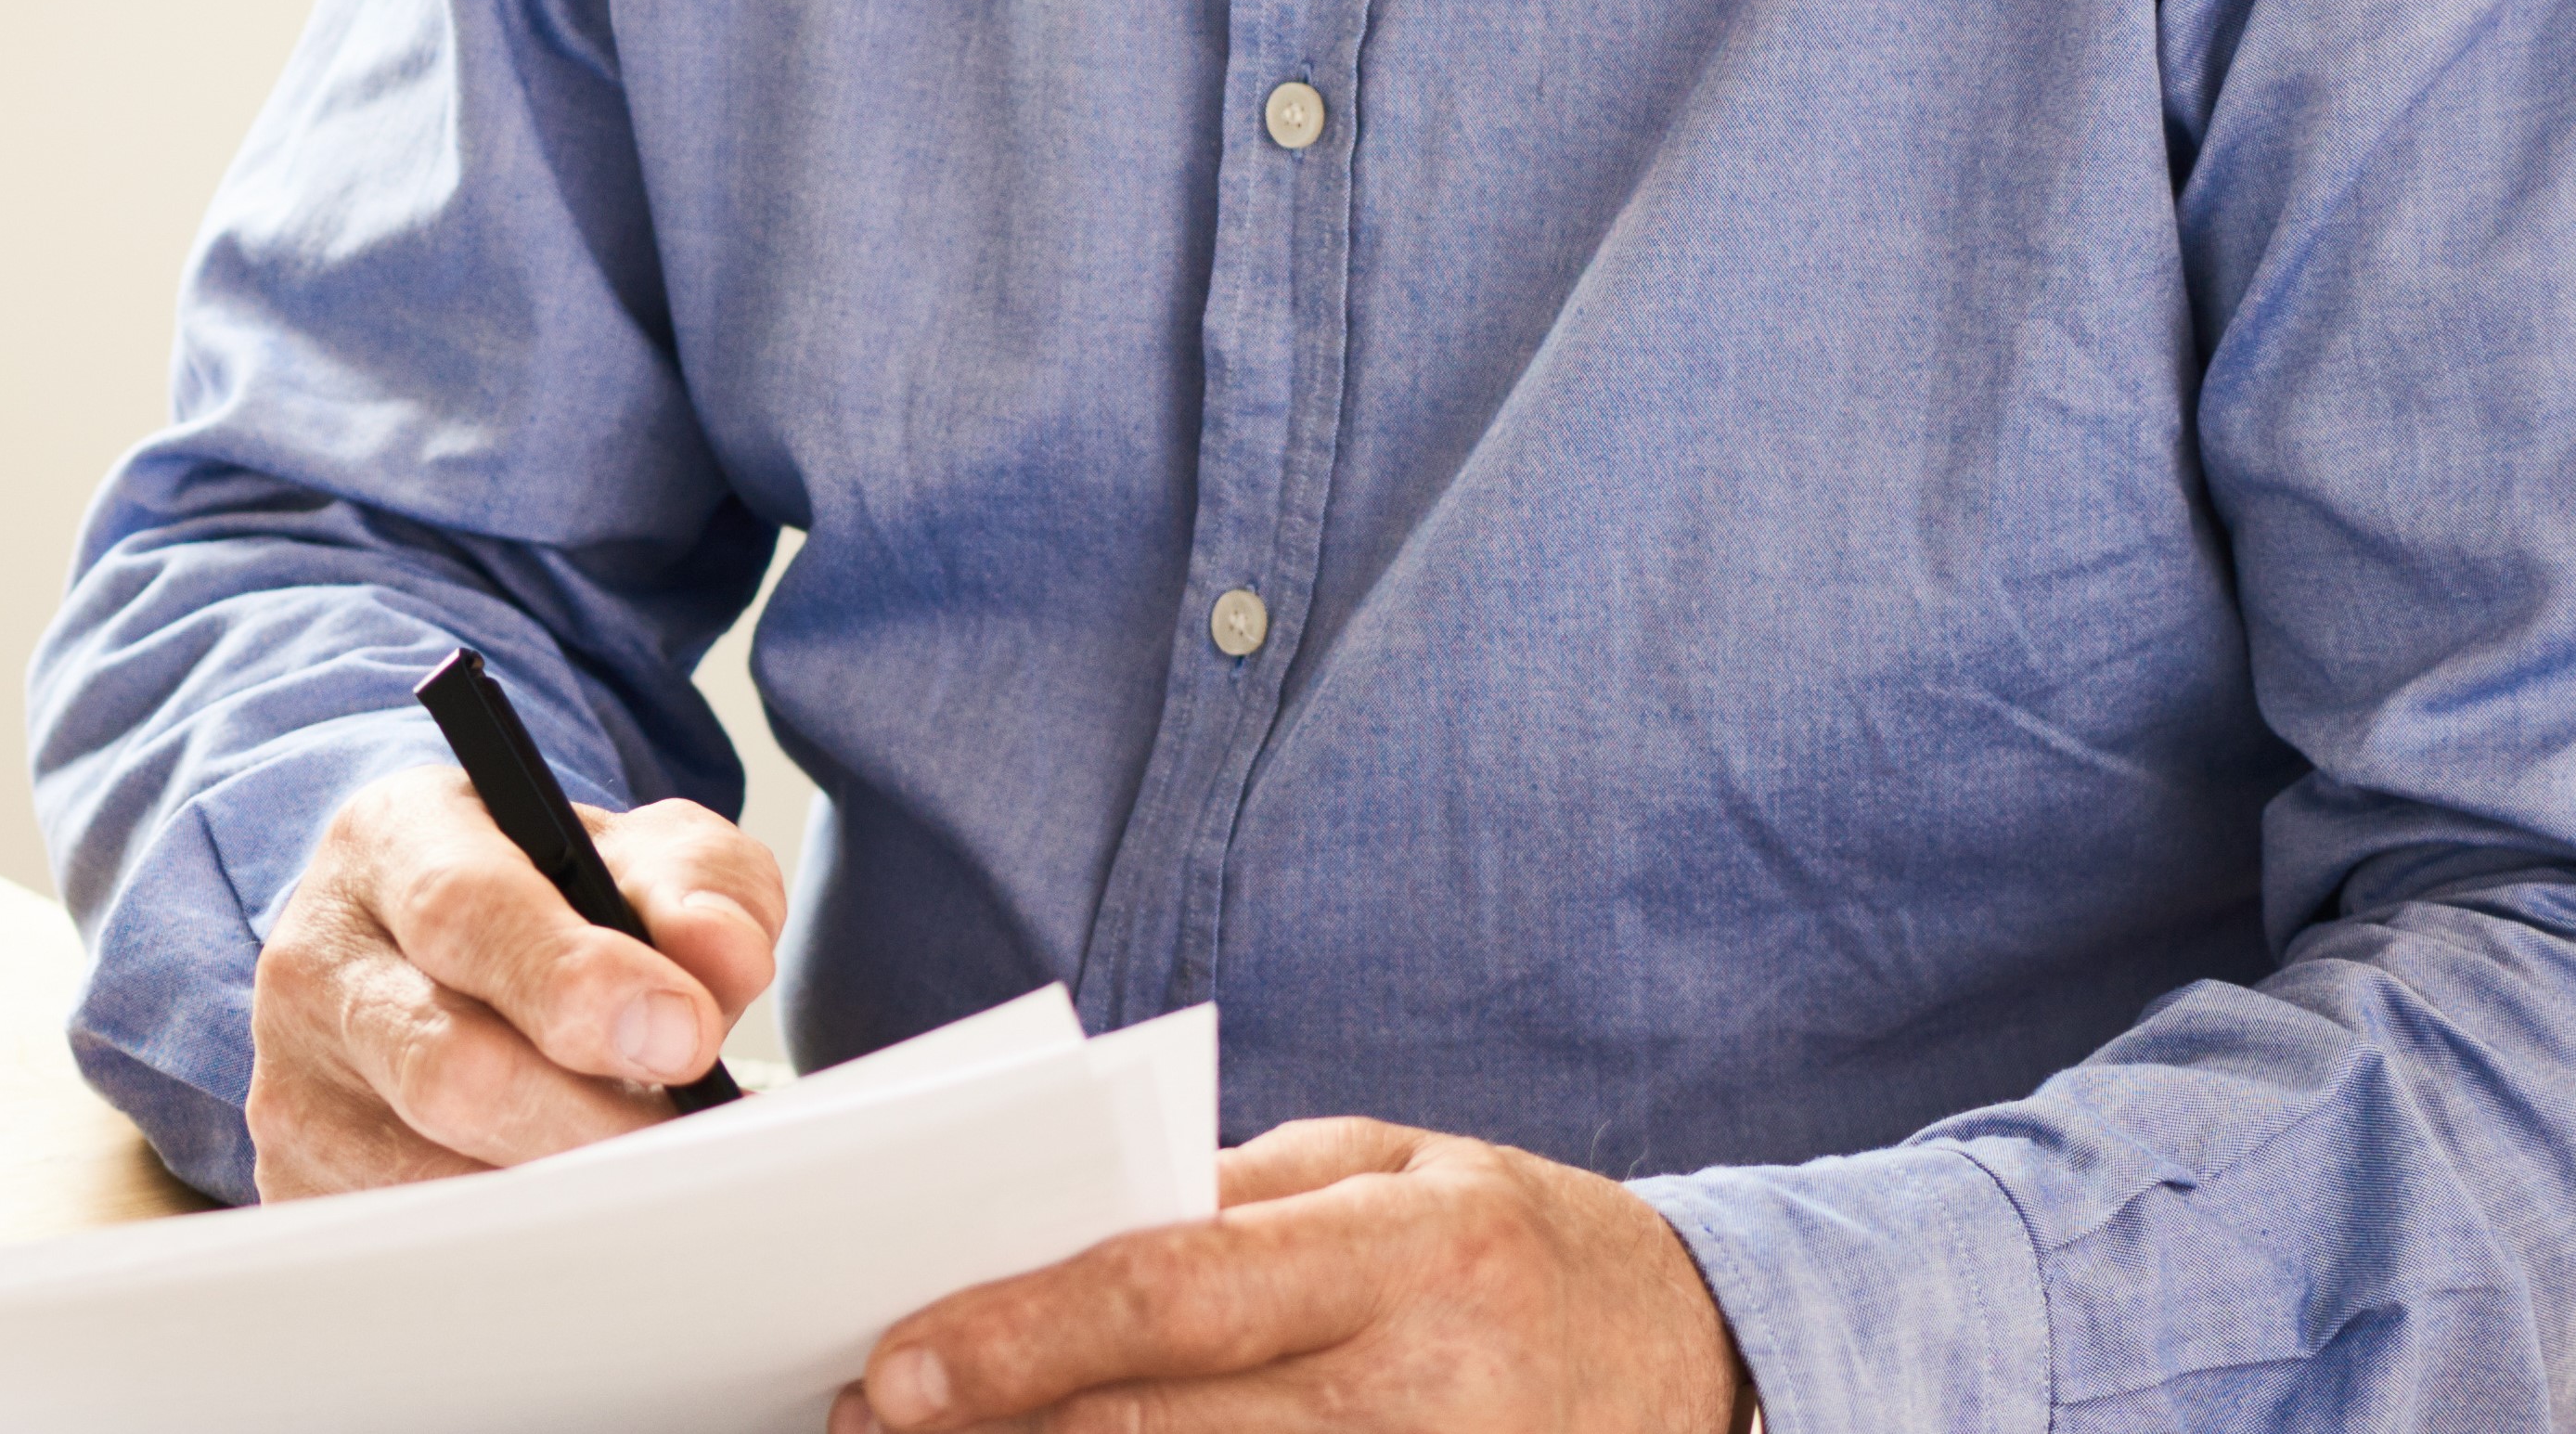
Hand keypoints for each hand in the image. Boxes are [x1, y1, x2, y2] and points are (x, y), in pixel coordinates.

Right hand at [246, 763, 782, 1197]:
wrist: (433, 953)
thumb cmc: (544, 899)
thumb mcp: (632, 856)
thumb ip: (696, 887)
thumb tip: (723, 959)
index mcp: (392, 844)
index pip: (462, 911)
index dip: (578, 982)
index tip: (685, 1034)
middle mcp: (319, 962)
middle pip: (449, 1070)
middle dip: (592, 1117)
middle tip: (690, 1136)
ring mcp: (296, 1085)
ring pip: (437, 1181)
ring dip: (566, 1190)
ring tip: (644, 1166)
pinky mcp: (298, 1186)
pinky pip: (419, 1248)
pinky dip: (519, 1245)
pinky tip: (575, 1210)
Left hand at [830, 1118, 1749, 1433]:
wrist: (1704, 1355)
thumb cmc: (1513, 1239)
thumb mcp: (1392, 1168)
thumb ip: (1233, 1198)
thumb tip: (1054, 1236)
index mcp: (1411, 1246)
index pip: (1177, 1292)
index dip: (1023, 1332)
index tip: (896, 1362)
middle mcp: (1423, 1382)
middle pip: (1165, 1425)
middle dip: (1001, 1429)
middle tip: (870, 1420)